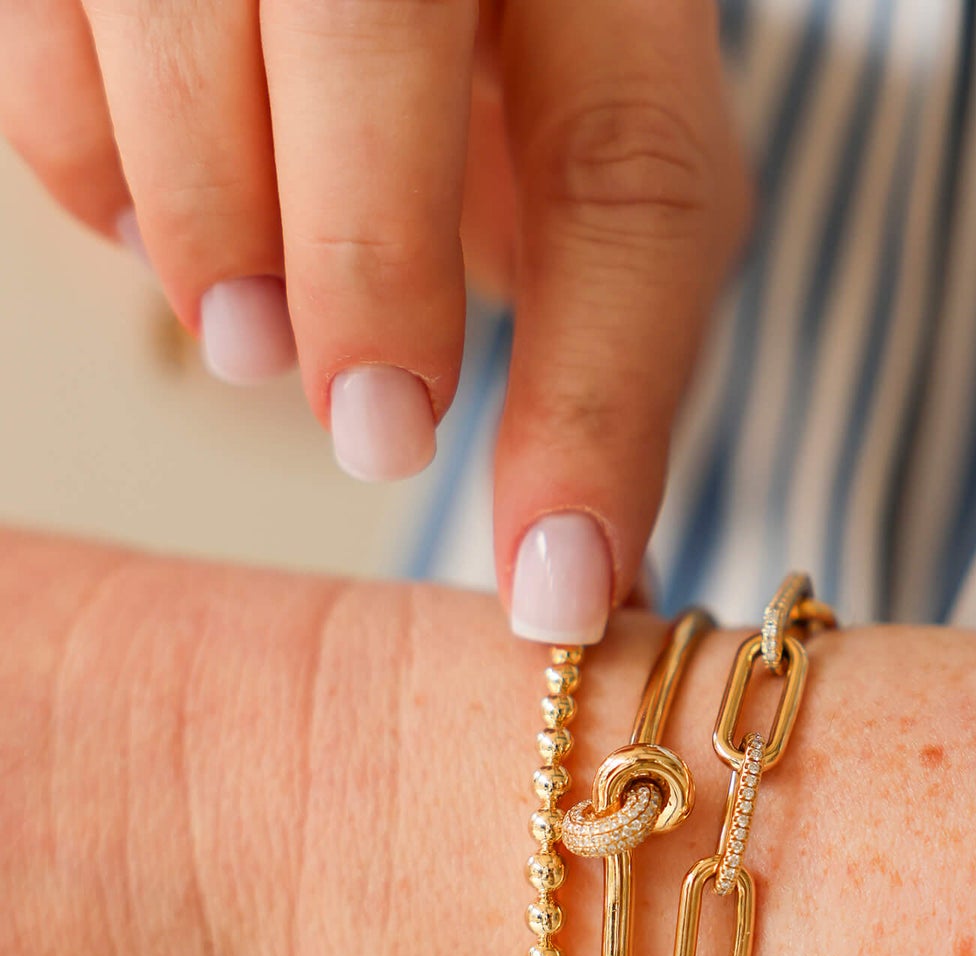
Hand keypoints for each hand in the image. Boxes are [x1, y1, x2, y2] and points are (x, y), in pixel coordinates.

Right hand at [0, 1, 750, 640]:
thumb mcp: (598, 169)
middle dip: (364, 259)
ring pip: (174, 6)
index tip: (554, 588)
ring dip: (207, 223)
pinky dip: (96, 166)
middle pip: (373, 22)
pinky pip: (43, 33)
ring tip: (251, 338)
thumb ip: (609, 338)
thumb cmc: (526, 65)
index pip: (628, 178)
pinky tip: (171, 229)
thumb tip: (582, 579)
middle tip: (374, 433)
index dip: (591, 404)